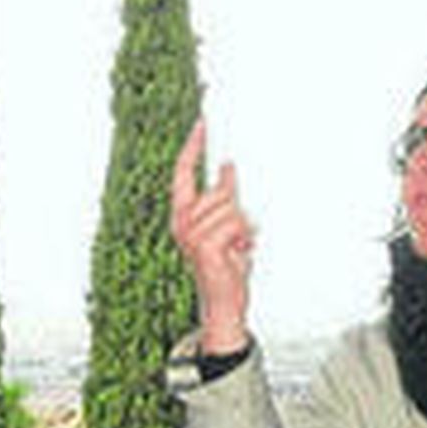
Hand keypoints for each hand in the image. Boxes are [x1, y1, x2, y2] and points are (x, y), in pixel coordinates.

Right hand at [170, 118, 255, 354]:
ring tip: (238, 245)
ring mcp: (191, 235)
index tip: (202, 124)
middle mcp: (182, 224)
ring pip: (230, 207)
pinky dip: (244, 236)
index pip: (183, 173)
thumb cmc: (225, 268)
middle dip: (235, 206)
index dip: (192, 146)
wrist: (223, 303)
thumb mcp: (226, 227)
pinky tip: (239, 251)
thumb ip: (223, 198)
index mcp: (183, 216)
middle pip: (218, 190)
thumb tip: (228, 169)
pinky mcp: (205, 246)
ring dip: (243, 226)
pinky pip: (234, 223)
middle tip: (239, 231)